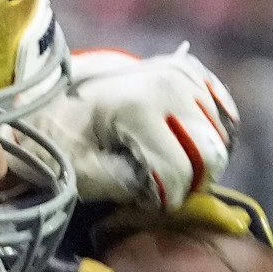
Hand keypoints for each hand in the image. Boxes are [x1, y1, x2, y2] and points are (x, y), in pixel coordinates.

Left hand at [59, 46, 239, 210]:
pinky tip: (188, 143)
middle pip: (211, 151)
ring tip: (165, 164)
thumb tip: (167, 193)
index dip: (167, 198)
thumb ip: (127, 187)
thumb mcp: (83, 171)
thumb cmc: (60, 137)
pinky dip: (209, 129)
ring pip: (221, 133)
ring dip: (199, 157)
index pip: (179, 169)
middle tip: (161, 189)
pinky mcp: (187, 68)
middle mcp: (169, 84)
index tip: (147, 203)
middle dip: (189, 180)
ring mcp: (181, 71)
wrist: (50, 95)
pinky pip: (221, 106)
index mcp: (139, 107)